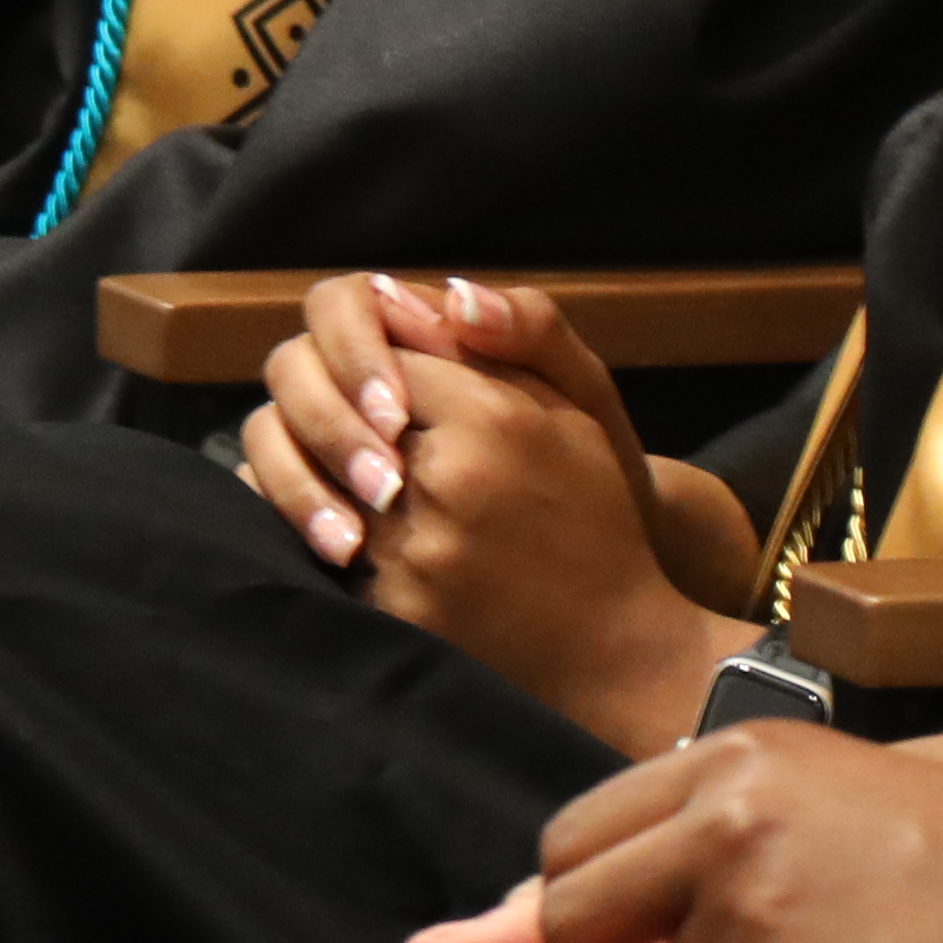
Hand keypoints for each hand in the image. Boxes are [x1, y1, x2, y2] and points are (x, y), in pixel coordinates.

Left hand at [237, 275, 766, 752]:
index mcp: (494, 419)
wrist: (616, 649)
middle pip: (346, 417)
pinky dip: (329, 537)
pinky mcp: (396, 610)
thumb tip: (434, 293)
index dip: (383, 367)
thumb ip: (511, 340)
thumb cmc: (593, 516)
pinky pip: (328, 554)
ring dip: (329, 477)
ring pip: (325, 483)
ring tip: (363, 487)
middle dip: (347, 421)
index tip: (397, 388)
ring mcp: (418, 550)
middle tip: (367, 438)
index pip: (390, 357)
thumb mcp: (576, 410)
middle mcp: (450, 479)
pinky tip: (358, 536)